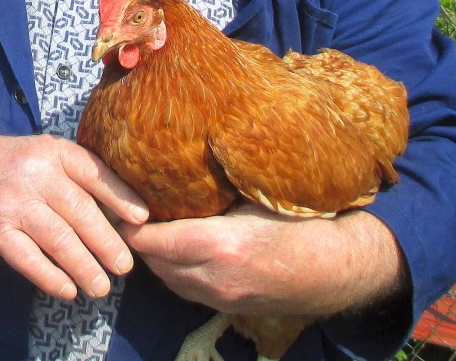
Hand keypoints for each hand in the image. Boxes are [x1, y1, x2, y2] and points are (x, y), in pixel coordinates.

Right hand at [0, 132, 148, 300]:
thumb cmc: (11, 164)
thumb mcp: (44, 155)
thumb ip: (75, 176)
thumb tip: (120, 212)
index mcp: (53, 152)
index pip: (94, 173)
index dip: (121, 197)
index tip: (142, 219)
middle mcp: (35, 175)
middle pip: (80, 212)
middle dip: (107, 243)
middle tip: (125, 266)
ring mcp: (14, 203)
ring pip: (59, 240)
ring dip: (84, 267)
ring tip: (101, 286)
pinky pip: (28, 259)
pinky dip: (50, 277)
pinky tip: (67, 290)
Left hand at [121, 205, 406, 317]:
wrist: (336, 269)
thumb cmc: (301, 221)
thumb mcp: (260, 193)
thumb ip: (220, 183)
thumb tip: (186, 149)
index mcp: (220, 244)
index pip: (152, 240)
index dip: (130, 224)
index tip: (119, 202)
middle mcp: (214, 277)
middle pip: (154, 262)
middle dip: (137, 239)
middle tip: (125, 210)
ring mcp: (221, 297)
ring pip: (168, 280)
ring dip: (155, 256)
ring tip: (146, 225)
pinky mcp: (228, 307)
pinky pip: (187, 289)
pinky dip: (175, 269)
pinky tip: (176, 246)